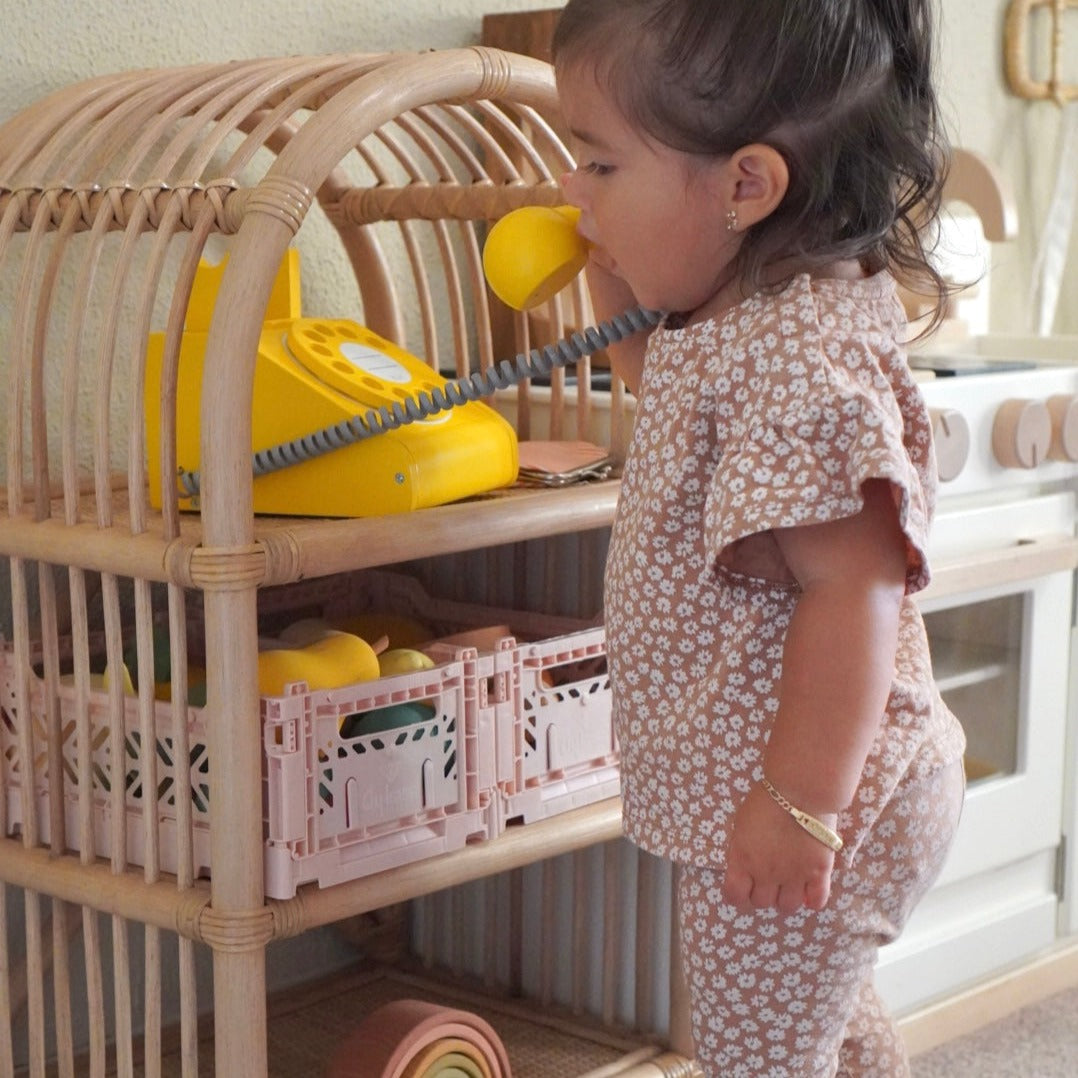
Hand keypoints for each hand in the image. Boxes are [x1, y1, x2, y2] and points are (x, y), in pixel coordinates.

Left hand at [722, 783, 836, 913]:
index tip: (743, 887)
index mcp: (742, 860)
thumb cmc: (765, 800)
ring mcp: (793, 876)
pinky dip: (812, 900)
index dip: (738, 895)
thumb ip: (742, 848)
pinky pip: (816, 902)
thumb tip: (746, 865)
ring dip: (786, 898)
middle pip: (761, 903)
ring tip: (789, 884)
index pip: (735, 896)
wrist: (799, 791)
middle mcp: (766, 874)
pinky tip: (809, 889)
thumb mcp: (741, 823)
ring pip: (787, 906)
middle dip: (762, 894)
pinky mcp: (818, 873)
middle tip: (768, 880)